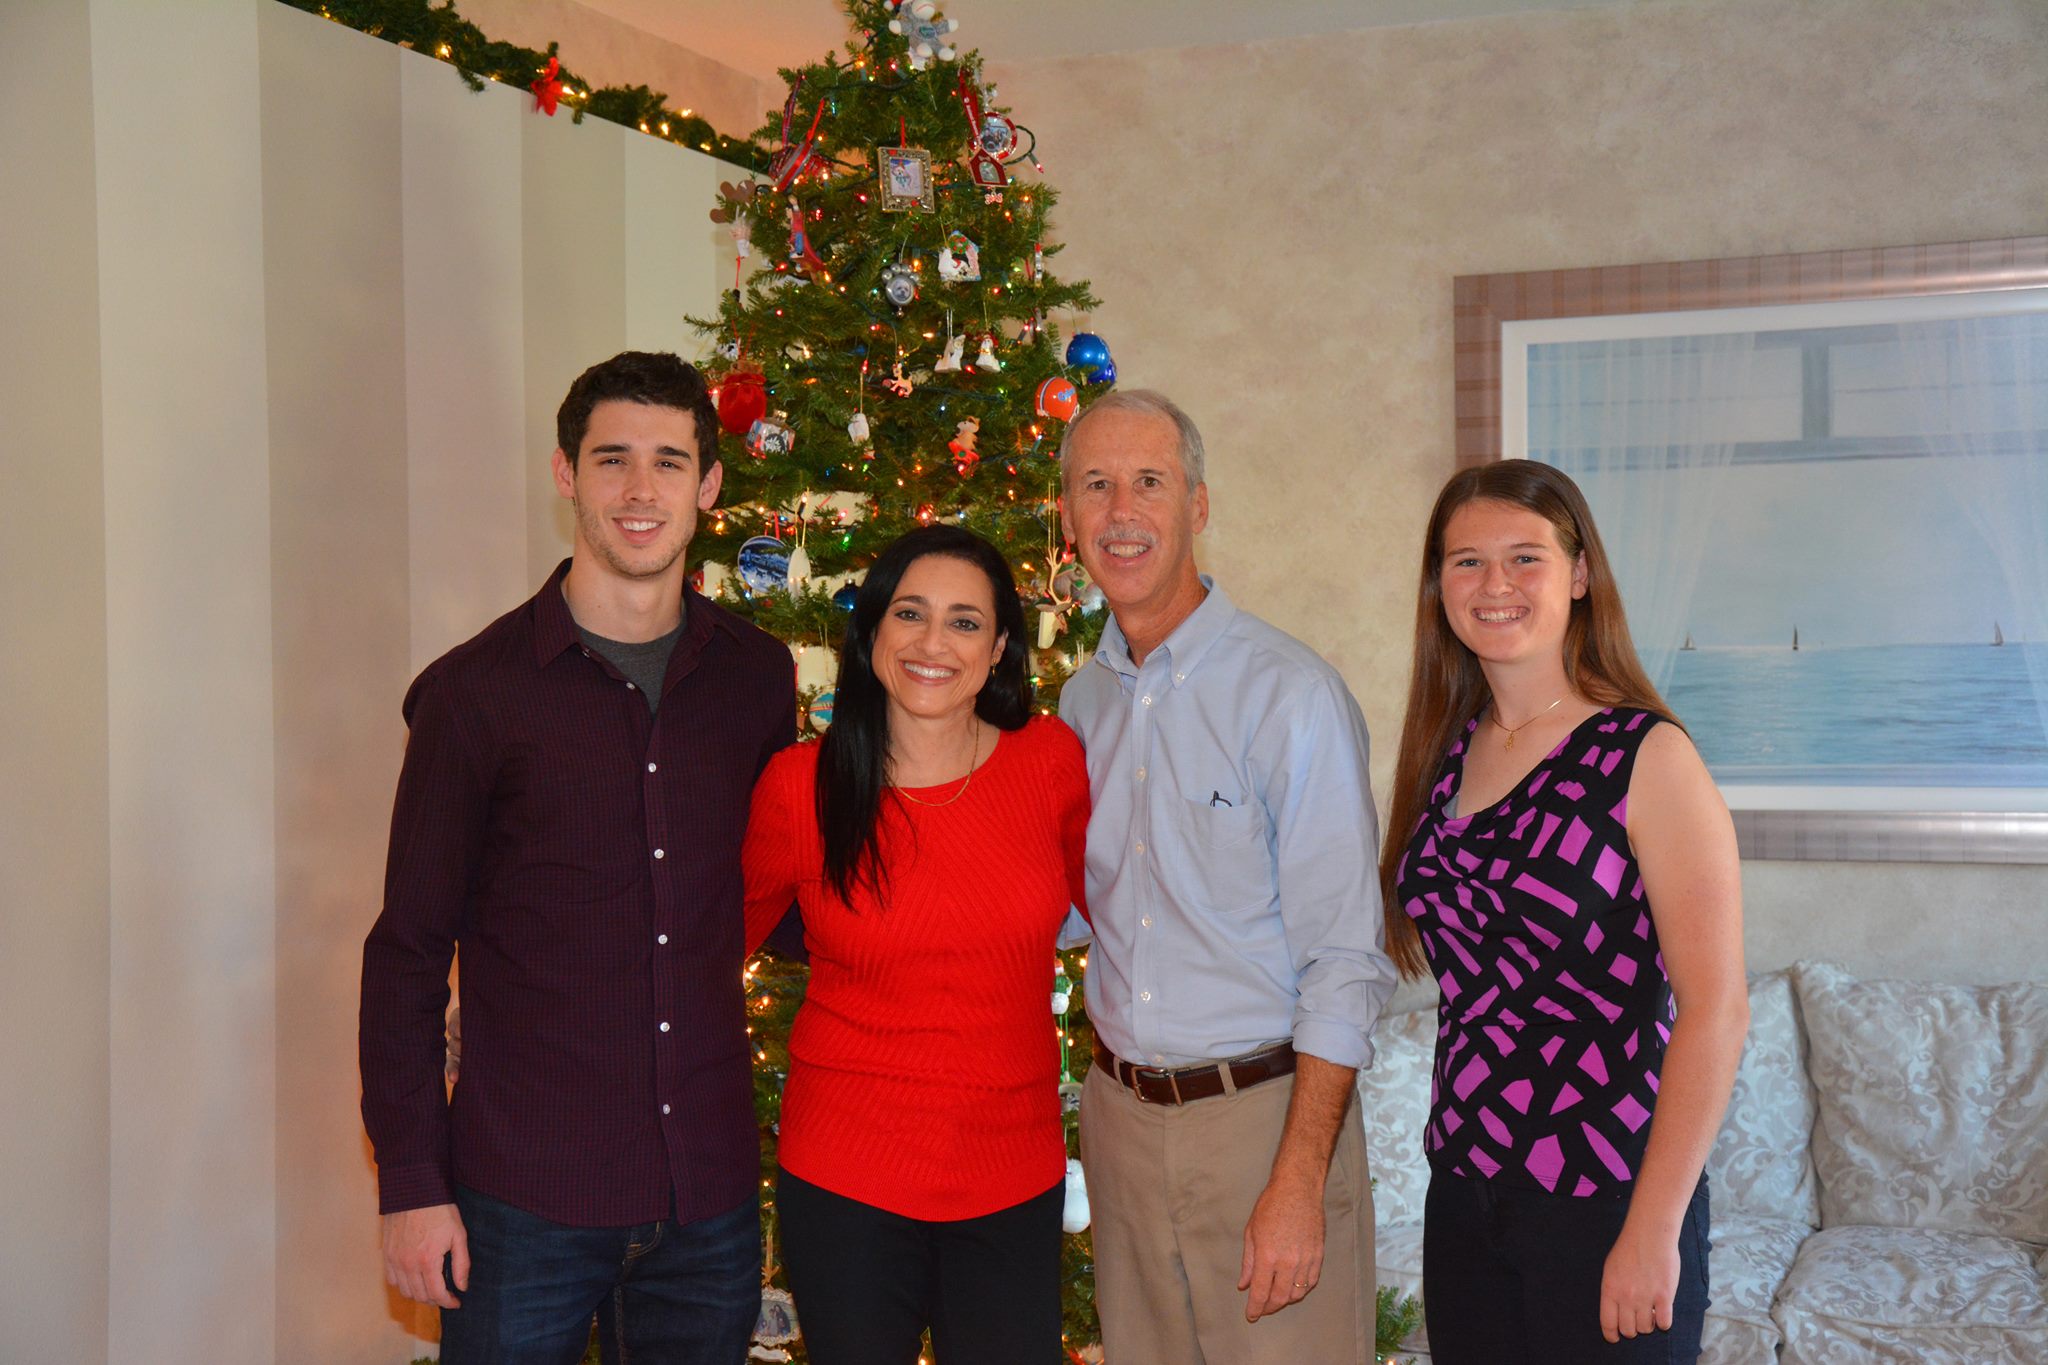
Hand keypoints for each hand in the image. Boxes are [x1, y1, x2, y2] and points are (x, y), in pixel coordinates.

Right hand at [383, 1203, 468, 1308]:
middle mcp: (407, 1264)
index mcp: (428, 1260)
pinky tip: (415, 1279)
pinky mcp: (386, 1254)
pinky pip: (392, 1280)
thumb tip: (462, 1286)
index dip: (448, 1302)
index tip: (456, 1302)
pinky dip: (403, 1285)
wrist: (414, 1191)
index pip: (436, 1294)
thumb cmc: (440, 1210)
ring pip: (405, 1291)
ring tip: (432, 1288)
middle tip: (446, 1295)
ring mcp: (394, 1260)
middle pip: (420, 1296)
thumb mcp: (458, 1235)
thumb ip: (461, 1264)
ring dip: (419, 1294)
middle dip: (435, 1300)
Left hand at [1237, 1169, 1324, 1321]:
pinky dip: (1301, 1290)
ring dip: (1285, 1301)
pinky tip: (1293, 1289)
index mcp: (1267, 1255)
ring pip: (1297, 1293)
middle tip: (1262, 1309)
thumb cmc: (1270, 1206)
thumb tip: (1244, 1285)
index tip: (1251, 1316)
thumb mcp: (1251, 1233)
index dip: (1255, 1308)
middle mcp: (1288, 1261)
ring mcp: (1306, 1259)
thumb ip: (1248, 1263)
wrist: (1298, 1189)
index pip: (1261, 1292)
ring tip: (1276, 1300)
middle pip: (1280, 1297)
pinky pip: (1311, 1282)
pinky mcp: (1319, 1255)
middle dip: (1269, 1307)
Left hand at [1599, 1220, 1678, 1342]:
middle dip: (1632, 1329)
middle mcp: (1626, 1297)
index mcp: (1610, 1290)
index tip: (1615, 1337)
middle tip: (1637, 1320)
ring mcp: (1646, 1298)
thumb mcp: (1611, 1269)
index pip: (1608, 1323)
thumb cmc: (1629, 1250)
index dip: (1611, 1334)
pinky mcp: (1665, 1296)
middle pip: (1628, 1330)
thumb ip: (1613, 1291)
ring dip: (1648, 1325)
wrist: (1649, 1235)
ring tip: (1650, 1314)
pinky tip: (1663, 1313)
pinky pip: (1665, 1323)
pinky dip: (1664, 1322)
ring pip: (1646, 1328)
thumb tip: (1616, 1311)